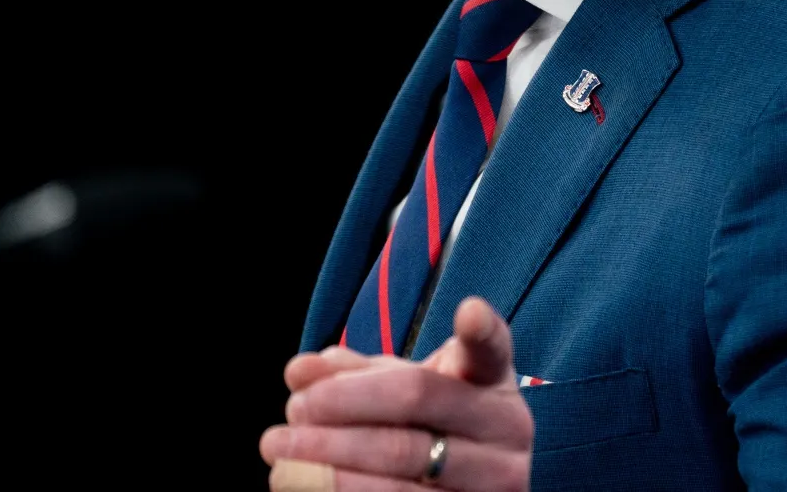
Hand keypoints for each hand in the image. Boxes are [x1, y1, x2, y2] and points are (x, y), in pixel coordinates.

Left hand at [261, 297, 533, 490]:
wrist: (463, 488)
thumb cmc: (425, 426)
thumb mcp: (398, 389)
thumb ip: (353, 374)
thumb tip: (300, 371)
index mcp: (492, 381)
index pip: (490, 349)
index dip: (481, 330)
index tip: (468, 312)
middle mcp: (507, 429)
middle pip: (415, 403)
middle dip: (342, 404)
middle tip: (294, 410)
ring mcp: (495, 483)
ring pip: (401, 470)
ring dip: (329, 463)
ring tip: (280, 454)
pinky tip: (301, 487)